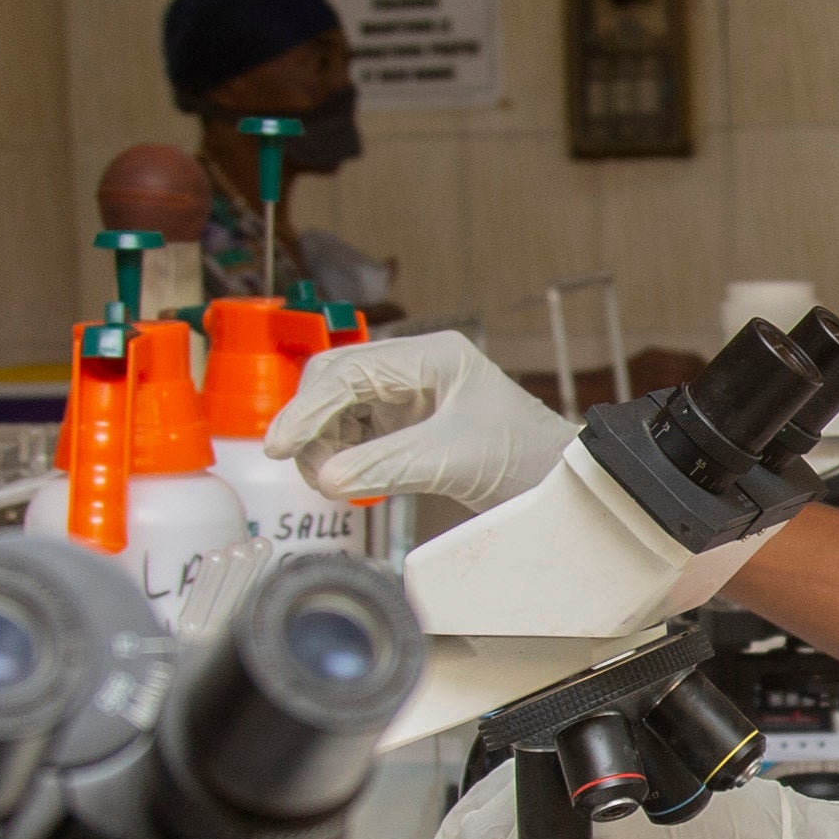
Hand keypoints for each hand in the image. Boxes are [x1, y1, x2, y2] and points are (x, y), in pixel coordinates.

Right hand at [273, 332, 575, 510]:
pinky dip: (340, 456)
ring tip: (334, 482)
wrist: (560, 482)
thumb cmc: (524, 456)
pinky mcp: (405, 425)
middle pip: (333, 384)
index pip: (347, 372)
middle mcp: (414, 367)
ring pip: (337, 409)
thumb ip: (385, 466)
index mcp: (430, 356)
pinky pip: (353, 433)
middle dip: (313, 427)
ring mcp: (408, 395)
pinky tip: (348, 479)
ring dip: (324, 445)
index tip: (278, 446)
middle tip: (312, 473)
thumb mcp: (452, 459)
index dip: (307, 410)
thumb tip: (324, 478)